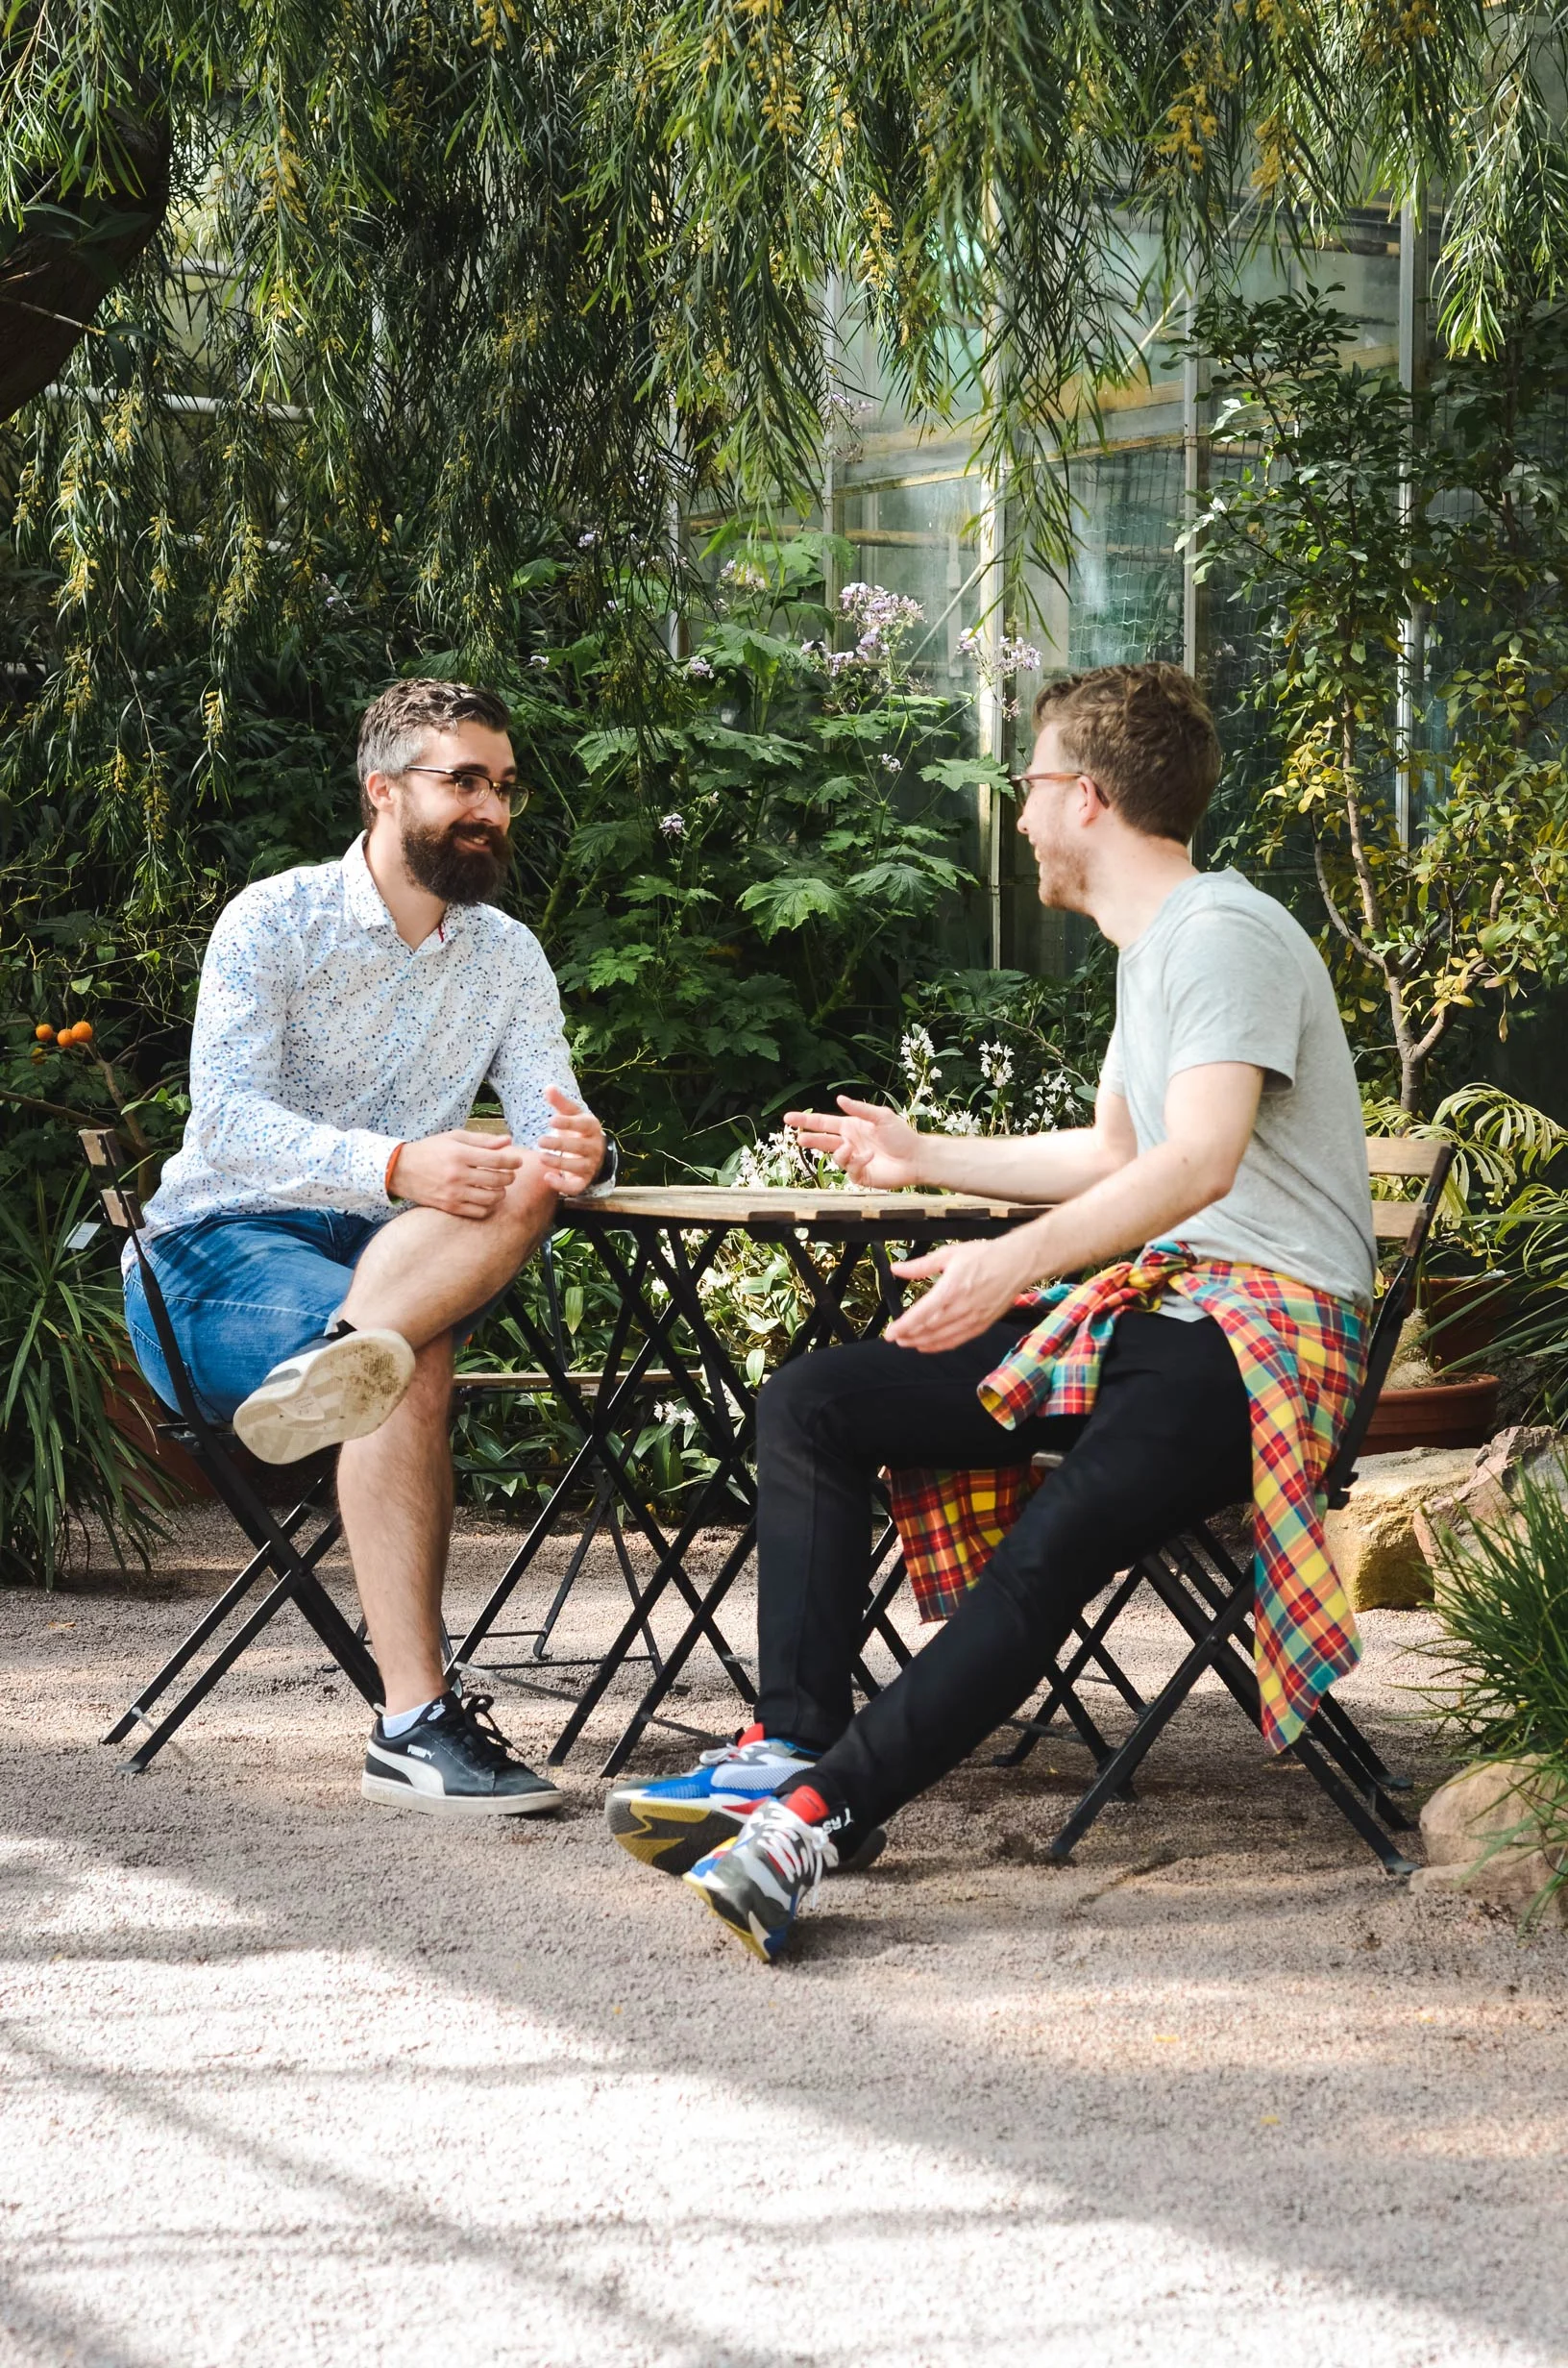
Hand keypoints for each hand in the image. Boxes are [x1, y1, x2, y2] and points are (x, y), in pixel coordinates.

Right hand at [394, 1128, 525, 1218]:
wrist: (401, 1170)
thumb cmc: (430, 1150)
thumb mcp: (454, 1138)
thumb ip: (482, 1140)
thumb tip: (508, 1140)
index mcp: (460, 1154)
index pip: (497, 1160)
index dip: (513, 1161)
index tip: (517, 1161)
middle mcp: (457, 1175)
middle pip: (498, 1180)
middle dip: (509, 1177)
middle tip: (509, 1174)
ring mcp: (453, 1193)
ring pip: (491, 1199)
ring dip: (501, 1193)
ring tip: (498, 1186)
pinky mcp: (450, 1207)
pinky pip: (479, 1212)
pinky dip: (488, 1206)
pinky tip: (486, 1198)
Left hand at [538, 1085, 605, 1197]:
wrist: (594, 1153)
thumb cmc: (578, 1130)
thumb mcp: (572, 1115)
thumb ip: (560, 1103)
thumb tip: (548, 1087)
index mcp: (592, 1127)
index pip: (582, 1124)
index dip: (568, 1123)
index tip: (551, 1120)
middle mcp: (594, 1147)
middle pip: (579, 1146)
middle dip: (559, 1144)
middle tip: (540, 1140)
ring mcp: (590, 1165)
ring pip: (577, 1166)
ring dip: (559, 1163)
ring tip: (541, 1157)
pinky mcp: (584, 1180)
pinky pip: (576, 1187)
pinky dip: (563, 1185)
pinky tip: (547, 1178)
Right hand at [784, 1096, 924, 1188]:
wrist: (916, 1158)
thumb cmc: (902, 1135)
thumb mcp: (881, 1116)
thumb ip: (859, 1109)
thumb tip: (838, 1098)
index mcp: (851, 1127)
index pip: (823, 1123)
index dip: (805, 1120)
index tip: (788, 1118)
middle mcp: (849, 1142)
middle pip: (822, 1141)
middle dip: (810, 1139)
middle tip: (800, 1139)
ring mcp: (853, 1160)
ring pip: (835, 1156)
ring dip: (841, 1152)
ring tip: (851, 1149)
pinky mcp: (860, 1175)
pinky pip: (849, 1169)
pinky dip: (857, 1162)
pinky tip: (869, 1157)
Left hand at [885, 1226, 1048, 1353]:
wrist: (1016, 1263)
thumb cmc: (985, 1256)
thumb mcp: (949, 1255)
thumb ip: (920, 1266)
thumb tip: (897, 1270)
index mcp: (951, 1289)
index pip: (921, 1314)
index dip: (903, 1326)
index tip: (889, 1333)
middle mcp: (962, 1307)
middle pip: (929, 1329)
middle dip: (909, 1336)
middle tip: (895, 1338)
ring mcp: (974, 1318)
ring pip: (942, 1338)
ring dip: (922, 1343)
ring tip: (908, 1343)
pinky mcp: (983, 1324)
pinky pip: (958, 1340)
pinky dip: (941, 1346)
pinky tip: (929, 1346)